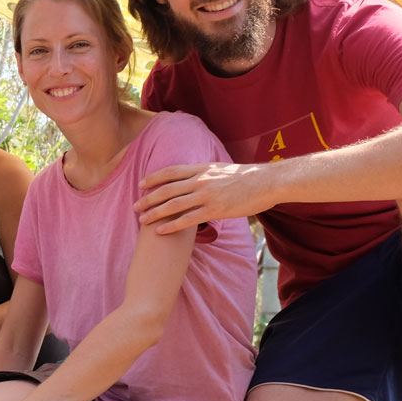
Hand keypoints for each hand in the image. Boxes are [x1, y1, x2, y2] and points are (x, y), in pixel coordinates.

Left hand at [134, 162, 273, 233]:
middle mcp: (200, 180)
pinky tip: (160, 232)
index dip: (153, 178)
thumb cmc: (246, 177)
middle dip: (148, 198)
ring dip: (154, 213)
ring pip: (173, 205)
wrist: (267, 182)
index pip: (170, 171)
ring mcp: (206, 195)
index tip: (141, 184)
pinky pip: (187, 220)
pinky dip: (171, 226)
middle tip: (134, 206)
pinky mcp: (215, 210)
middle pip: (166, 189)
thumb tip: (193, 177)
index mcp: (201, 168)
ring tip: (141, 220)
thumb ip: (204, 173)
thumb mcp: (221, 169)